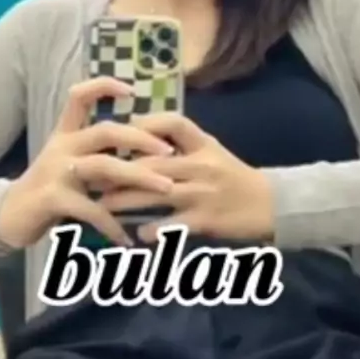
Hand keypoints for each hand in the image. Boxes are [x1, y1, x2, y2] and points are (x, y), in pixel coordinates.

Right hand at [0, 79, 173, 249]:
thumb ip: (100, 154)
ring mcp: (56, 171)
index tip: (132, 90)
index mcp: (66, 133)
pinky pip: (91, 209)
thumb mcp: (71, 164)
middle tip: (169, 151)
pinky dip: (112, 223)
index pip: (80, 96)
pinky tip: (126, 237)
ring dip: (139, 177)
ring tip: (166, 189)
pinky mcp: (52, 198)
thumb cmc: (50, 187)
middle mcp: (62, 146)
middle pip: (105, 131)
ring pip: (104, 166)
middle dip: (141, 138)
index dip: (103, 86)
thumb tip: (144, 151)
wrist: (9, 217)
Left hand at [100, 112, 273, 243]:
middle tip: (90, 174)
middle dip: (119, 168)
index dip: (146, 124)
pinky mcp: (206, 220)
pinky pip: (174, 225)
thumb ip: (181, 143)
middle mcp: (200, 165)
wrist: (269, 203)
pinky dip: (154, 230)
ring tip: (100, 205)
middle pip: (153, 162)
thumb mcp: (211, 150)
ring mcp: (202, 192)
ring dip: (125, 200)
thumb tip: (140, 135)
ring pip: (157, 193)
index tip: (119, 130)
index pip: (173, 123)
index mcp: (202, 143)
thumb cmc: (233, 175)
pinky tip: (136, 235)